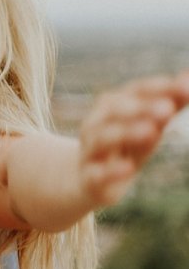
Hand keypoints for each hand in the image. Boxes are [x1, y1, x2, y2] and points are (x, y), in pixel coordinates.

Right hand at [78, 72, 188, 207]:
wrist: (90, 180)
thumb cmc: (127, 147)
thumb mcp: (150, 127)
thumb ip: (170, 104)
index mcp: (113, 105)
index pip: (136, 91)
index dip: (159, 89)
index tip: (185, 87)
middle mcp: (97, 123)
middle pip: (116, 111)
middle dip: (142, 109)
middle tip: (168, 108)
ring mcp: (90, 150)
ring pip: (104, 138)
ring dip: (127, 133)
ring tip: (151, 132)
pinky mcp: (89, 178)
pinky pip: (98, 173)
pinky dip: (112, 171)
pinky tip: (128, 168)